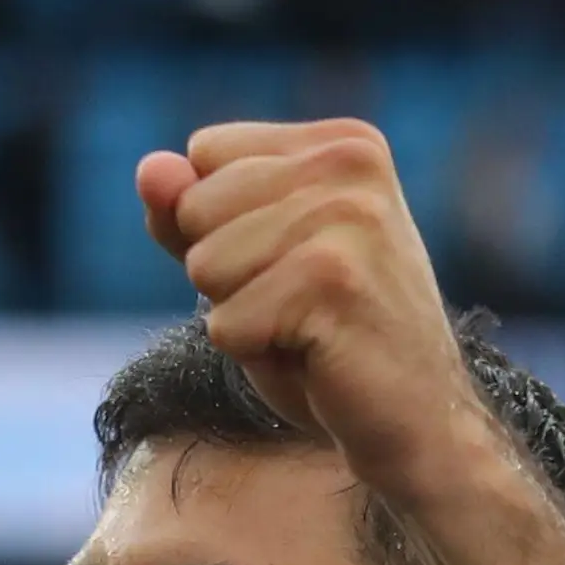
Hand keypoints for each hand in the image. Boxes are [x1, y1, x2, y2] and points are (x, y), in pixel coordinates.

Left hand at [136, 121, 488, 499]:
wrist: (415, 422)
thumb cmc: (327, 344)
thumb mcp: (248, 265)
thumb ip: (190, 213)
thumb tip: (148, 170)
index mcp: (340, 142)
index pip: (204, 152)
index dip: (219, 223)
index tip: (288, 264)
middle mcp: (349, 162)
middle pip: (196, 206)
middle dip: (224, 272)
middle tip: (298, 305)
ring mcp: (348, 217)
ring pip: (206, 264)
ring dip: (240, 316)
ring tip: (305, 329)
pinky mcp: (334, 280)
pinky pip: (226, 321)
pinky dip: (253, 353)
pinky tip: (314, 356)